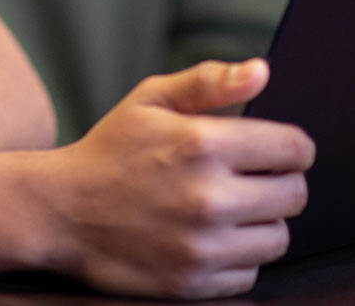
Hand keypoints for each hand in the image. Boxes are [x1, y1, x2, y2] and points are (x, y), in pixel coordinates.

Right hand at [49, 58, 312, 299]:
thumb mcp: (150, 100)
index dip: (291, 146)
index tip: (274, 150)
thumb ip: (208, 82)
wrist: (59, 211)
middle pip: (295, 195)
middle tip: (249, 178)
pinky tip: (208, 238)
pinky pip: (250, 272)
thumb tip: (262, 71)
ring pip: (279, 237)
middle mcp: (209, 198)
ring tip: (227, 209)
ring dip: (261, 222)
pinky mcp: (194, 283)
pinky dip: (237, 257)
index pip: (295, 150)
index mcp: (202, 144)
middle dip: (279, 182)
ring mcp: (202, 246)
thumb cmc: (109, 151)